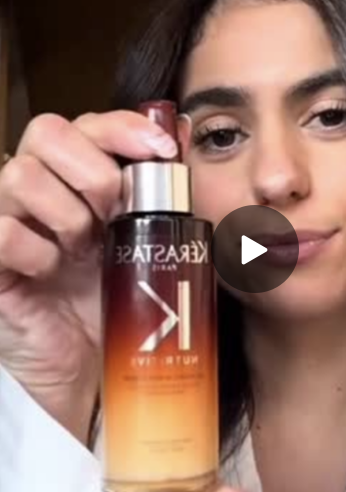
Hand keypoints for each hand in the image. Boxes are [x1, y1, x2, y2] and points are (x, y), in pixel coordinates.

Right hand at [0, 109, 177, 442]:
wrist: (92, 368)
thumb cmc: (118, 300)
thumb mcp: (145, 242)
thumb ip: (158, 189)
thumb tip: (182, 128)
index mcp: (74, 178)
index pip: (84, 122)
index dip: (123, 126)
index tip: (162, 151)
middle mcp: (35, 190)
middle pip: (46, 132)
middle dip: (94, 171)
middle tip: (115, 214)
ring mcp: (7, 222)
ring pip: (21, 175)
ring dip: (66, 213)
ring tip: (82, 249)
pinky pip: (2, 231)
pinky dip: (35, 250)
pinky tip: (52, 273)